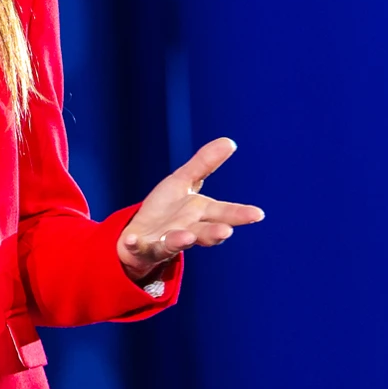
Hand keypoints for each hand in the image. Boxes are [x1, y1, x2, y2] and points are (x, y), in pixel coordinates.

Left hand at [118, 137, 263, 280]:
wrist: (141, 235)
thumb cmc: (168, 209)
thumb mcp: (183, 181)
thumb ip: (204, 164)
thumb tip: (229, 141)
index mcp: (200, 214)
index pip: (223, 213)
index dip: (239, 214)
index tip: (258, 214)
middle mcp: (187, 230)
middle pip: (204, 232)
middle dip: (214, 233)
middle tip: (226, 232)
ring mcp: (164, 241)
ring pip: (175, 242)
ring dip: (180, 240)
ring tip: (186, 236)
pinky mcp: (141, 247)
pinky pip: (137, 247)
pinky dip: (134, 244)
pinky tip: (129, 239)